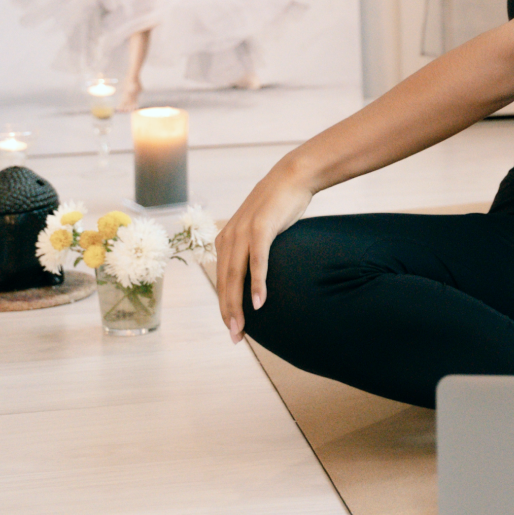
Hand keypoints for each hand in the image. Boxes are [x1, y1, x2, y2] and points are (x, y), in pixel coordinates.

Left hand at [214, 163, 312, 342]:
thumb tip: (258, 276)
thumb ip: (253, 251)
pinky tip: (259, 302)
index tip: (232, 329)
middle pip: (224, 283)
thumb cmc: (279, 207)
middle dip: (227, 313)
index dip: (225, 306)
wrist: (292, 177)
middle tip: (235, 337)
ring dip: (237, 305)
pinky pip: (257, 261)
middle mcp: (229, 237)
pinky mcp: (261, 228)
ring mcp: (244, 232)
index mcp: (226, 240)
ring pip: (235, 276)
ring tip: (241, 328)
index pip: (221, 281)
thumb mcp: (260, 231)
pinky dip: (257, 283)